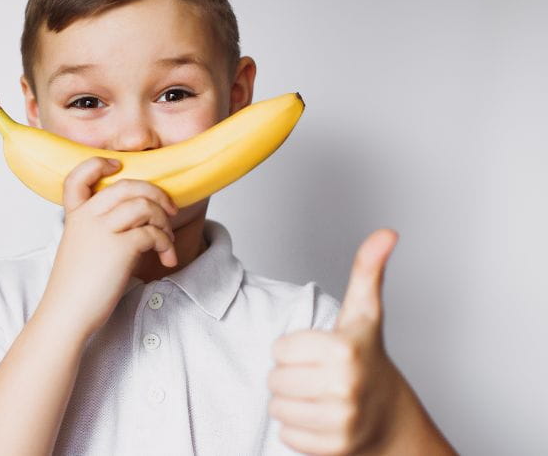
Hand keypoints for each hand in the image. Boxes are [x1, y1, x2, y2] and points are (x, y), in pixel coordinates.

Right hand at [38, 156, 178, 338]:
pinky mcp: (119, 248)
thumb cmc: (76, 288)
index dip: (98, 164)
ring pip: (144, 206)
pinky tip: (166, 259)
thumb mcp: (80, 249)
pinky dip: (165, 244)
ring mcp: (103, 230)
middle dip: (155, 193)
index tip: (117, 165)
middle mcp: (87, 217)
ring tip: (166, 242)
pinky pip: (152, 232)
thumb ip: (99, 230)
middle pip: (127, 186)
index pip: (78, 177)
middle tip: (170, 209)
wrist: (67, 313)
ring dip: (164, 222)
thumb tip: (137, 225)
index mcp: (75, 216)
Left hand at [267, 228, 406, 454]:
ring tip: (320, 398)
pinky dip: (298, 431)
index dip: (295, 350)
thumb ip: (367, 271)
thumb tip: (387, 232)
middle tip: (320, 377)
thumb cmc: (369, 360)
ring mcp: (341, 420)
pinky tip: (322, 420)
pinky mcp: (333, 447)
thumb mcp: (364, 314)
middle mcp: (345, 385)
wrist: (394, 421)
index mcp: (345, 349)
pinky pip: (285, 435)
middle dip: (291, 377)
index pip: (279, 349)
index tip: (320, 353)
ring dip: (292, 404)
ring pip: (277, 408)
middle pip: (274, 379)